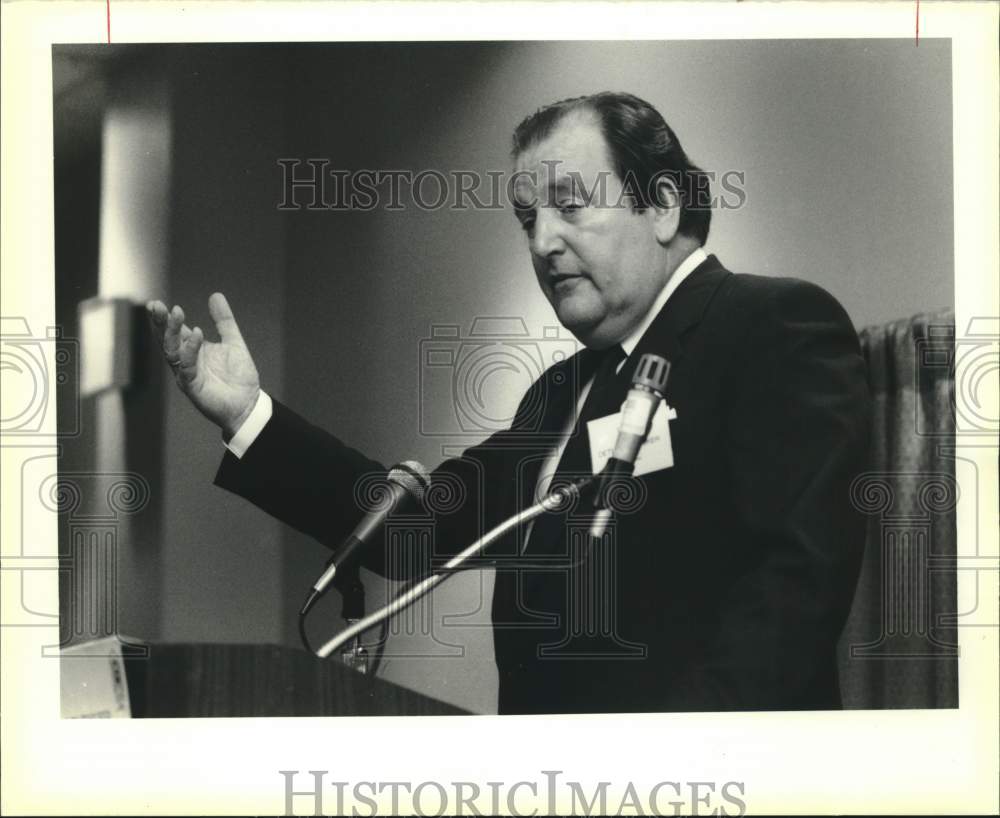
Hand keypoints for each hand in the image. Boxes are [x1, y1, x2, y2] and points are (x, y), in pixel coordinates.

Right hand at [147, 293, 260, 437]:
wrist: (249, 404)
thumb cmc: (239, 376)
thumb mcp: (233, 342)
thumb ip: (224, 321)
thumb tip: (215, 295)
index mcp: (193, 350)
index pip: (175, 331)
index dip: (166, 318)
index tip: (159, 303)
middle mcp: (186, 361)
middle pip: (167, 339)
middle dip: (161, 322)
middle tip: (157, 306)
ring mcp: (187, 374)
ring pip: (172, 351)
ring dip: (172, 332)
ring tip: (177, 313)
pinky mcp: (193, 386)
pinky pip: (186, 367)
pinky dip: (190, 350)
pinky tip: (196, 334)